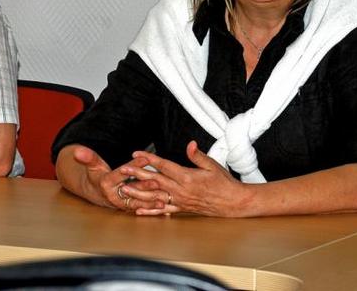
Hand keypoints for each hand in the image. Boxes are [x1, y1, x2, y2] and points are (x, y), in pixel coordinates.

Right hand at [64, 145, 161, 211]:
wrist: (95, 192)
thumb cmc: (96, 175)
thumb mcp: (92, 165)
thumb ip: (87, 157)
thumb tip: (78, 150)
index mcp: (106, 184)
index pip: (120, 174)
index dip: (132, 166)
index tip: (145, 159)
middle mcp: (114, 196)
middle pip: (131, 190)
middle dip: (145, 186)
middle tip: (157, 181)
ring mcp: (123, 204)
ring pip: (139, 202)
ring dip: (151, 201)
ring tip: (164, 198)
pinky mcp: (130, 208)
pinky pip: (142, 208)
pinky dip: (153, 209)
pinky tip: (165, 209)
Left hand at [120, 141, 248, 216]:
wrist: (233, 203)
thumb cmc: (224, 183)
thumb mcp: (212, 165)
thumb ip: (198, 156)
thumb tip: (190, 144)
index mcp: (188, 177)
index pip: (164, 166)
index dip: (149, 159)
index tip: (136, 154)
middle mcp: (181, 190)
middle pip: (155, 180)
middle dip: (137, 174)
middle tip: (123, 170)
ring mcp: (181, 200)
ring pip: (156, 197)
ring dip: (139, 193)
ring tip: (124, 189)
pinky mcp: (182, 208)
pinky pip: (164, 210)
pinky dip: (150, 210)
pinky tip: (139, 211)